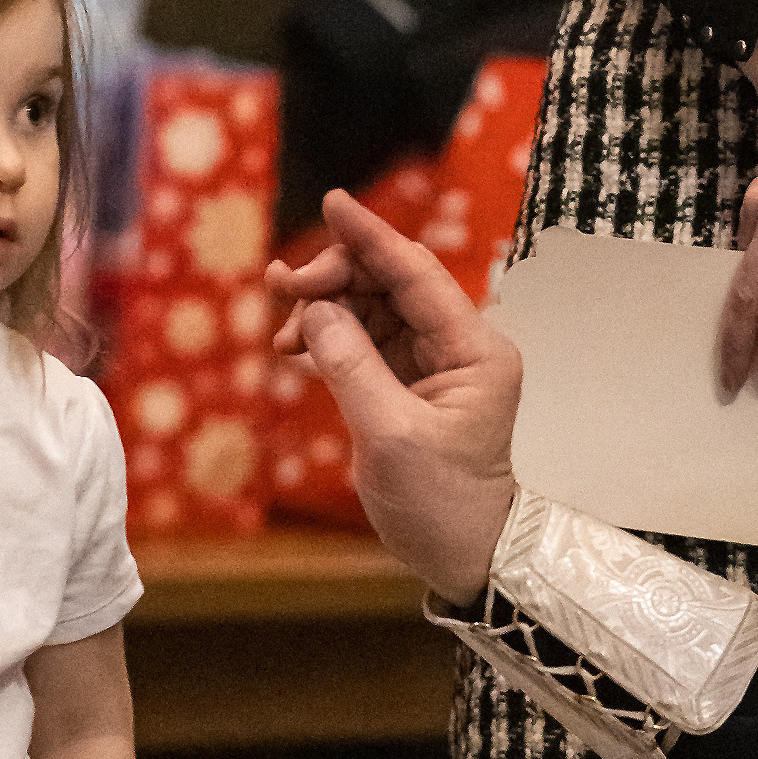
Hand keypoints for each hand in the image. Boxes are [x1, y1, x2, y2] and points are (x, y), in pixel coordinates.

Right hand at [267, 189, 519, 604]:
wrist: (465, 556)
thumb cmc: (440, 504)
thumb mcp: (391, 436)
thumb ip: (351, 366)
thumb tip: (316, 311)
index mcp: (475, 351)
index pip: (417, 275)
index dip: (372, 237)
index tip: (334, 202)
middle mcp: (460, 348)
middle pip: (390, 285)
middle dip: (335, 278)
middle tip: (282, 289)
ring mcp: (435, 366)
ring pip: (373, 311)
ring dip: (325, 310)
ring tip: (282, 332)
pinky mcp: (410, 387)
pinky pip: (365, 343)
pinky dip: (329, 339)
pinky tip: (294, 347)